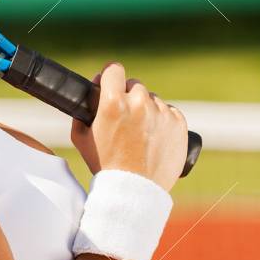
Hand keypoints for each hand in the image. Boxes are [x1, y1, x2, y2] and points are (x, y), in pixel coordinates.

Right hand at [71, 62, 188, 191]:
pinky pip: (169, 112)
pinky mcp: (178, 123)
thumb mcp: (81, 139)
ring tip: (139, 135)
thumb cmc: (105, 165)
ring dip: (146, 111)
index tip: (110, 83)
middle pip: (134, 85)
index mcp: (113, 103)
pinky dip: (162, 122)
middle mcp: (139, 103)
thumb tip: (89, 96)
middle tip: (124, 118)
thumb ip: (82, 113)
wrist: (135, 189)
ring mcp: (161, 112)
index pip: (114, 69)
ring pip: (152, 100)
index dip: (110, 76)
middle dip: (128, 97)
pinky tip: (153, 139)